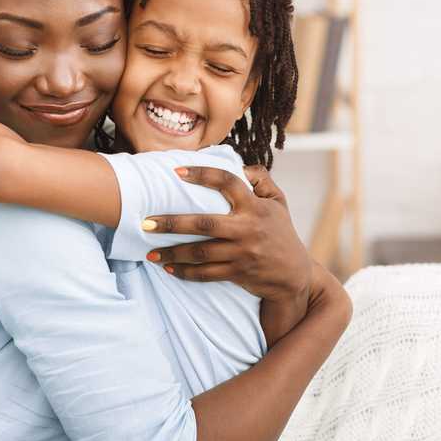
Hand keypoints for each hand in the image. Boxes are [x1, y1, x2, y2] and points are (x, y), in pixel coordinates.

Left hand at [144, 165, 311, 301]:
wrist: (294, 275)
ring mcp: (242, 253)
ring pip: (200, 252)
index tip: (176, 171)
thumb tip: (239, 165)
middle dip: (172, 223)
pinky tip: (168, 268)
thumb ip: (262, 180)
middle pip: (204, 224)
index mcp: (255, 206)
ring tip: (149, 252)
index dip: (202, 174)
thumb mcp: (279, 203)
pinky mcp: (238, 273)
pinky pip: (206, 274)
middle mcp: (248, 228)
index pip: (227, 182)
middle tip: (146, 222)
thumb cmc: (281, 233)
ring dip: (172, 253)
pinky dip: (185, 272)